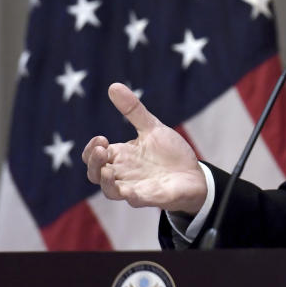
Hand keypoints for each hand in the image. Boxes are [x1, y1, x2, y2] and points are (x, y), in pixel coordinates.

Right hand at [81, 83, 207, 213]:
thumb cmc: (169, 153)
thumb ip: (133, 110)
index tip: (101, 138)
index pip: (94, 156)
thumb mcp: (152, 127)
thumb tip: (113, 86)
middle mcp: (122, 173)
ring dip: (106, 182)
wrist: (194, 174)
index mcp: (120, 156)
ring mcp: (134, 187)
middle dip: (94, 163)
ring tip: (108, 170)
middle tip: (101, 149)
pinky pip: (135, 200)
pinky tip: (129, 190)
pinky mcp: (150, 198)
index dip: (91, 149)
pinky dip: (130, 195)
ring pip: (110, 191)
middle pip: (95, 174)